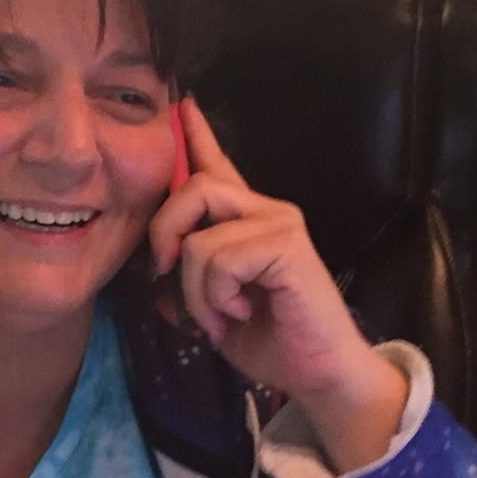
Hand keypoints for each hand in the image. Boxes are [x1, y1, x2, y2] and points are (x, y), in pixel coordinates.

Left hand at [150, 99, 407, 469]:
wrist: (318, 372)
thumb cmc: (270, 341)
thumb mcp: (214, 302)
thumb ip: (191, 270)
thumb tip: (158, 257)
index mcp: (249, 222)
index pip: (219, 166)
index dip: (197, 135)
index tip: (182, 105)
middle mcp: (266, 210)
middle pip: (194, 188)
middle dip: (165, 234)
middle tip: (166, 276)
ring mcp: (279, 222)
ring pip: (198, 238)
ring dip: (196, 291)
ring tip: (223, 314)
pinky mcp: (286, 244)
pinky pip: (218, 260)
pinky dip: (215, 298)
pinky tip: (241, 312)